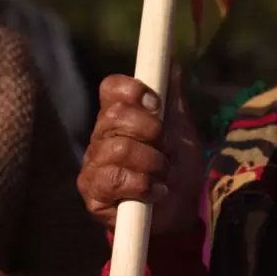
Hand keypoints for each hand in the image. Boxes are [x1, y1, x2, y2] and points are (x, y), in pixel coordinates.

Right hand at [77, 64, 203, 234]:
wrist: (180, 214)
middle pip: (114, 116)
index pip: (111, 88)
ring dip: (152, 163)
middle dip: (150, 131)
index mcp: (120, 117)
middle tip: (165, 148)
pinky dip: (143, 185)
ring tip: (163, 175)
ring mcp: (94, 165)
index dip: (131, 90)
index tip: (155, 104)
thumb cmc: (178, 170)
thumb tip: (172, 61)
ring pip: (117, 149)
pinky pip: (115, 180)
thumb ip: (175, 99)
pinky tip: (155, 192)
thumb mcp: (183, 132)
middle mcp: (102, 137)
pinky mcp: (93, 194)